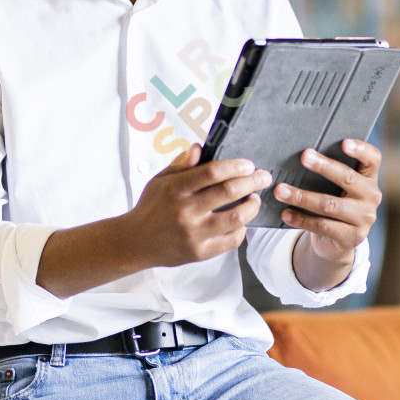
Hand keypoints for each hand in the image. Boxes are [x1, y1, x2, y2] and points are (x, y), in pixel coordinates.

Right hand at [118, 145, 272, 268]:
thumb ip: (181, 164)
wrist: (135, 242)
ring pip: (236, 217)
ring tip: (254, 199)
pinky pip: (231, 240)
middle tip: (264, 177)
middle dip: (253, 181)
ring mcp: (193, 234)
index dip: (235, 166)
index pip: (212, 172)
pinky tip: (241, 221)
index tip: (248, 165)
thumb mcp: (160, 181)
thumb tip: (200, 147)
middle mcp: (185, 211)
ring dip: (252, 205)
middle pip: (229, 192)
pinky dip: (242, 229)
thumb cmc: (151, 208)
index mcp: (175, 189)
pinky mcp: (200, 253)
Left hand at [280, 140, 380, 279]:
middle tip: (304, 156)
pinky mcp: (350, 238)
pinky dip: (301, 219)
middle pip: (347, 178)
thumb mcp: (338, 186)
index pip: (372, 159)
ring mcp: (363, 220)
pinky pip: (322, 226)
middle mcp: (371, 197)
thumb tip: (301, 155)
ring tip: (280, 190)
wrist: (337, 240)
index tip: (344, 142)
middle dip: (324, 167)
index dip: (360, 149)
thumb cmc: (334, 201)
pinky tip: (286, 213)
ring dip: (302, 196)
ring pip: (329, 205)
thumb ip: (329, 171)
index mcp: (369, 178)